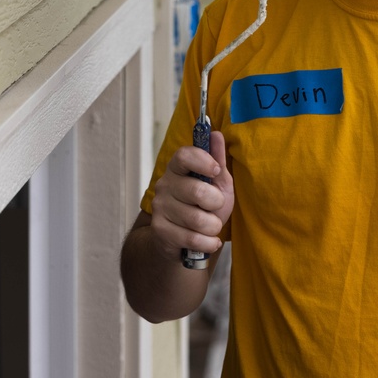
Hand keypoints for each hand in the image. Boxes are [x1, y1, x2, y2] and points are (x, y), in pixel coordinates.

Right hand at [149, 130, 233, 263]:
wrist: (181, 238)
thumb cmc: (203, 206)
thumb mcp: (216, 183)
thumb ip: (217, 160)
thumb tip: (216, 134)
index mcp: (178, 168)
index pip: (184, 155)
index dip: (203, 161)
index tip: (216, 171)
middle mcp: (165, 185)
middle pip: (198, 191)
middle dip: (216, 203)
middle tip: (215, 206)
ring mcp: (160, 208)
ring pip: (198, 219)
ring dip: (213, 226)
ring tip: (210, 225)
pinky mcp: (160, 230)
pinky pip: (193, 238)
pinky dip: (208, 242)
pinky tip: (208, 240)